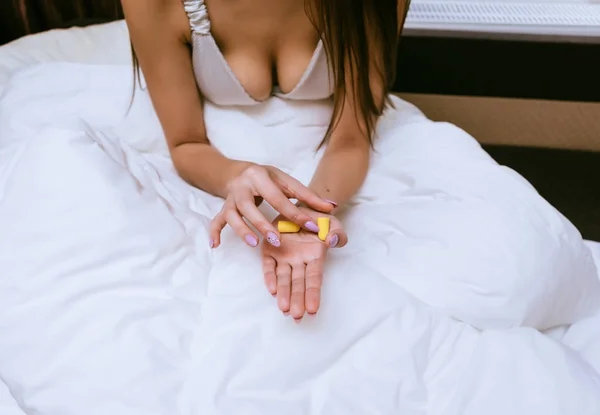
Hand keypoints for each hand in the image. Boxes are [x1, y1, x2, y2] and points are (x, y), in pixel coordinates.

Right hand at [209, 163, 334, 247]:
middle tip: (277, 241)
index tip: (311, 226)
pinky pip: (216, 221)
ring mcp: (230, 198)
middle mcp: (242, 186)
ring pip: (232, 215)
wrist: (238, 171)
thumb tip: (332, 207)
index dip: (295, 212)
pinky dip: (214, 232)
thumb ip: (308, 195)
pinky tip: (215, 245)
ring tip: (253, 244)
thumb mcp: (286, 181)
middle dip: (263, 224)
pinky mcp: (223, 208)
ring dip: (241, 230)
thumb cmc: (267, 178)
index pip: (279, 197)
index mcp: (260, 176)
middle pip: (249, 206)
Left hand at [261, 208, 347, 321]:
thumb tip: (332, 242)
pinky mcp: (270, 250)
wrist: (299, 206)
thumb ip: (337, 233)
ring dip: (283, 293)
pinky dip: (269, 277)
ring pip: (283, 278)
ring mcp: (283, 257)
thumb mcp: (332, 223)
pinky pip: (269, 265)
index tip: (313, 309)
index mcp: (315, 256)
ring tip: (284, 309)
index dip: (313, 293)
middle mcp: (299, 261)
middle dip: (298, 300)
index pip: (314, 278)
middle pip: (298, 283)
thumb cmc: (318, 218)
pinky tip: (271, 290)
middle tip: (297, 317)